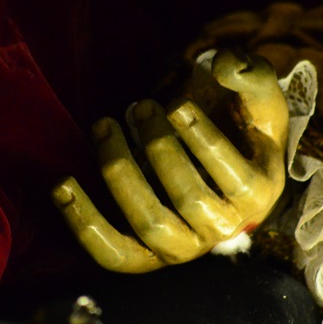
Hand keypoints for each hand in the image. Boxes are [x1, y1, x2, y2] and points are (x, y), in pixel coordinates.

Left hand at [51, 49, 289, 271]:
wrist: (224, 165)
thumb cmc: (242, 126)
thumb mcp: (260, 98)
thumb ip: (251, 74)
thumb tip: (223, 65)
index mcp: (259, 194)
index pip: (235, 177)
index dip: (203, 140)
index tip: (175, 105)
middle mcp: (224, 229)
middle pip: (189, 198)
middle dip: (159, 147)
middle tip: (141, 106)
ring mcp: (184, 248)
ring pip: (149, 223)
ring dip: (121, 172)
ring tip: (104, 126)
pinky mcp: (146, 258)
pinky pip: (112, 253)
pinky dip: (84, 223)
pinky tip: (62, 185)